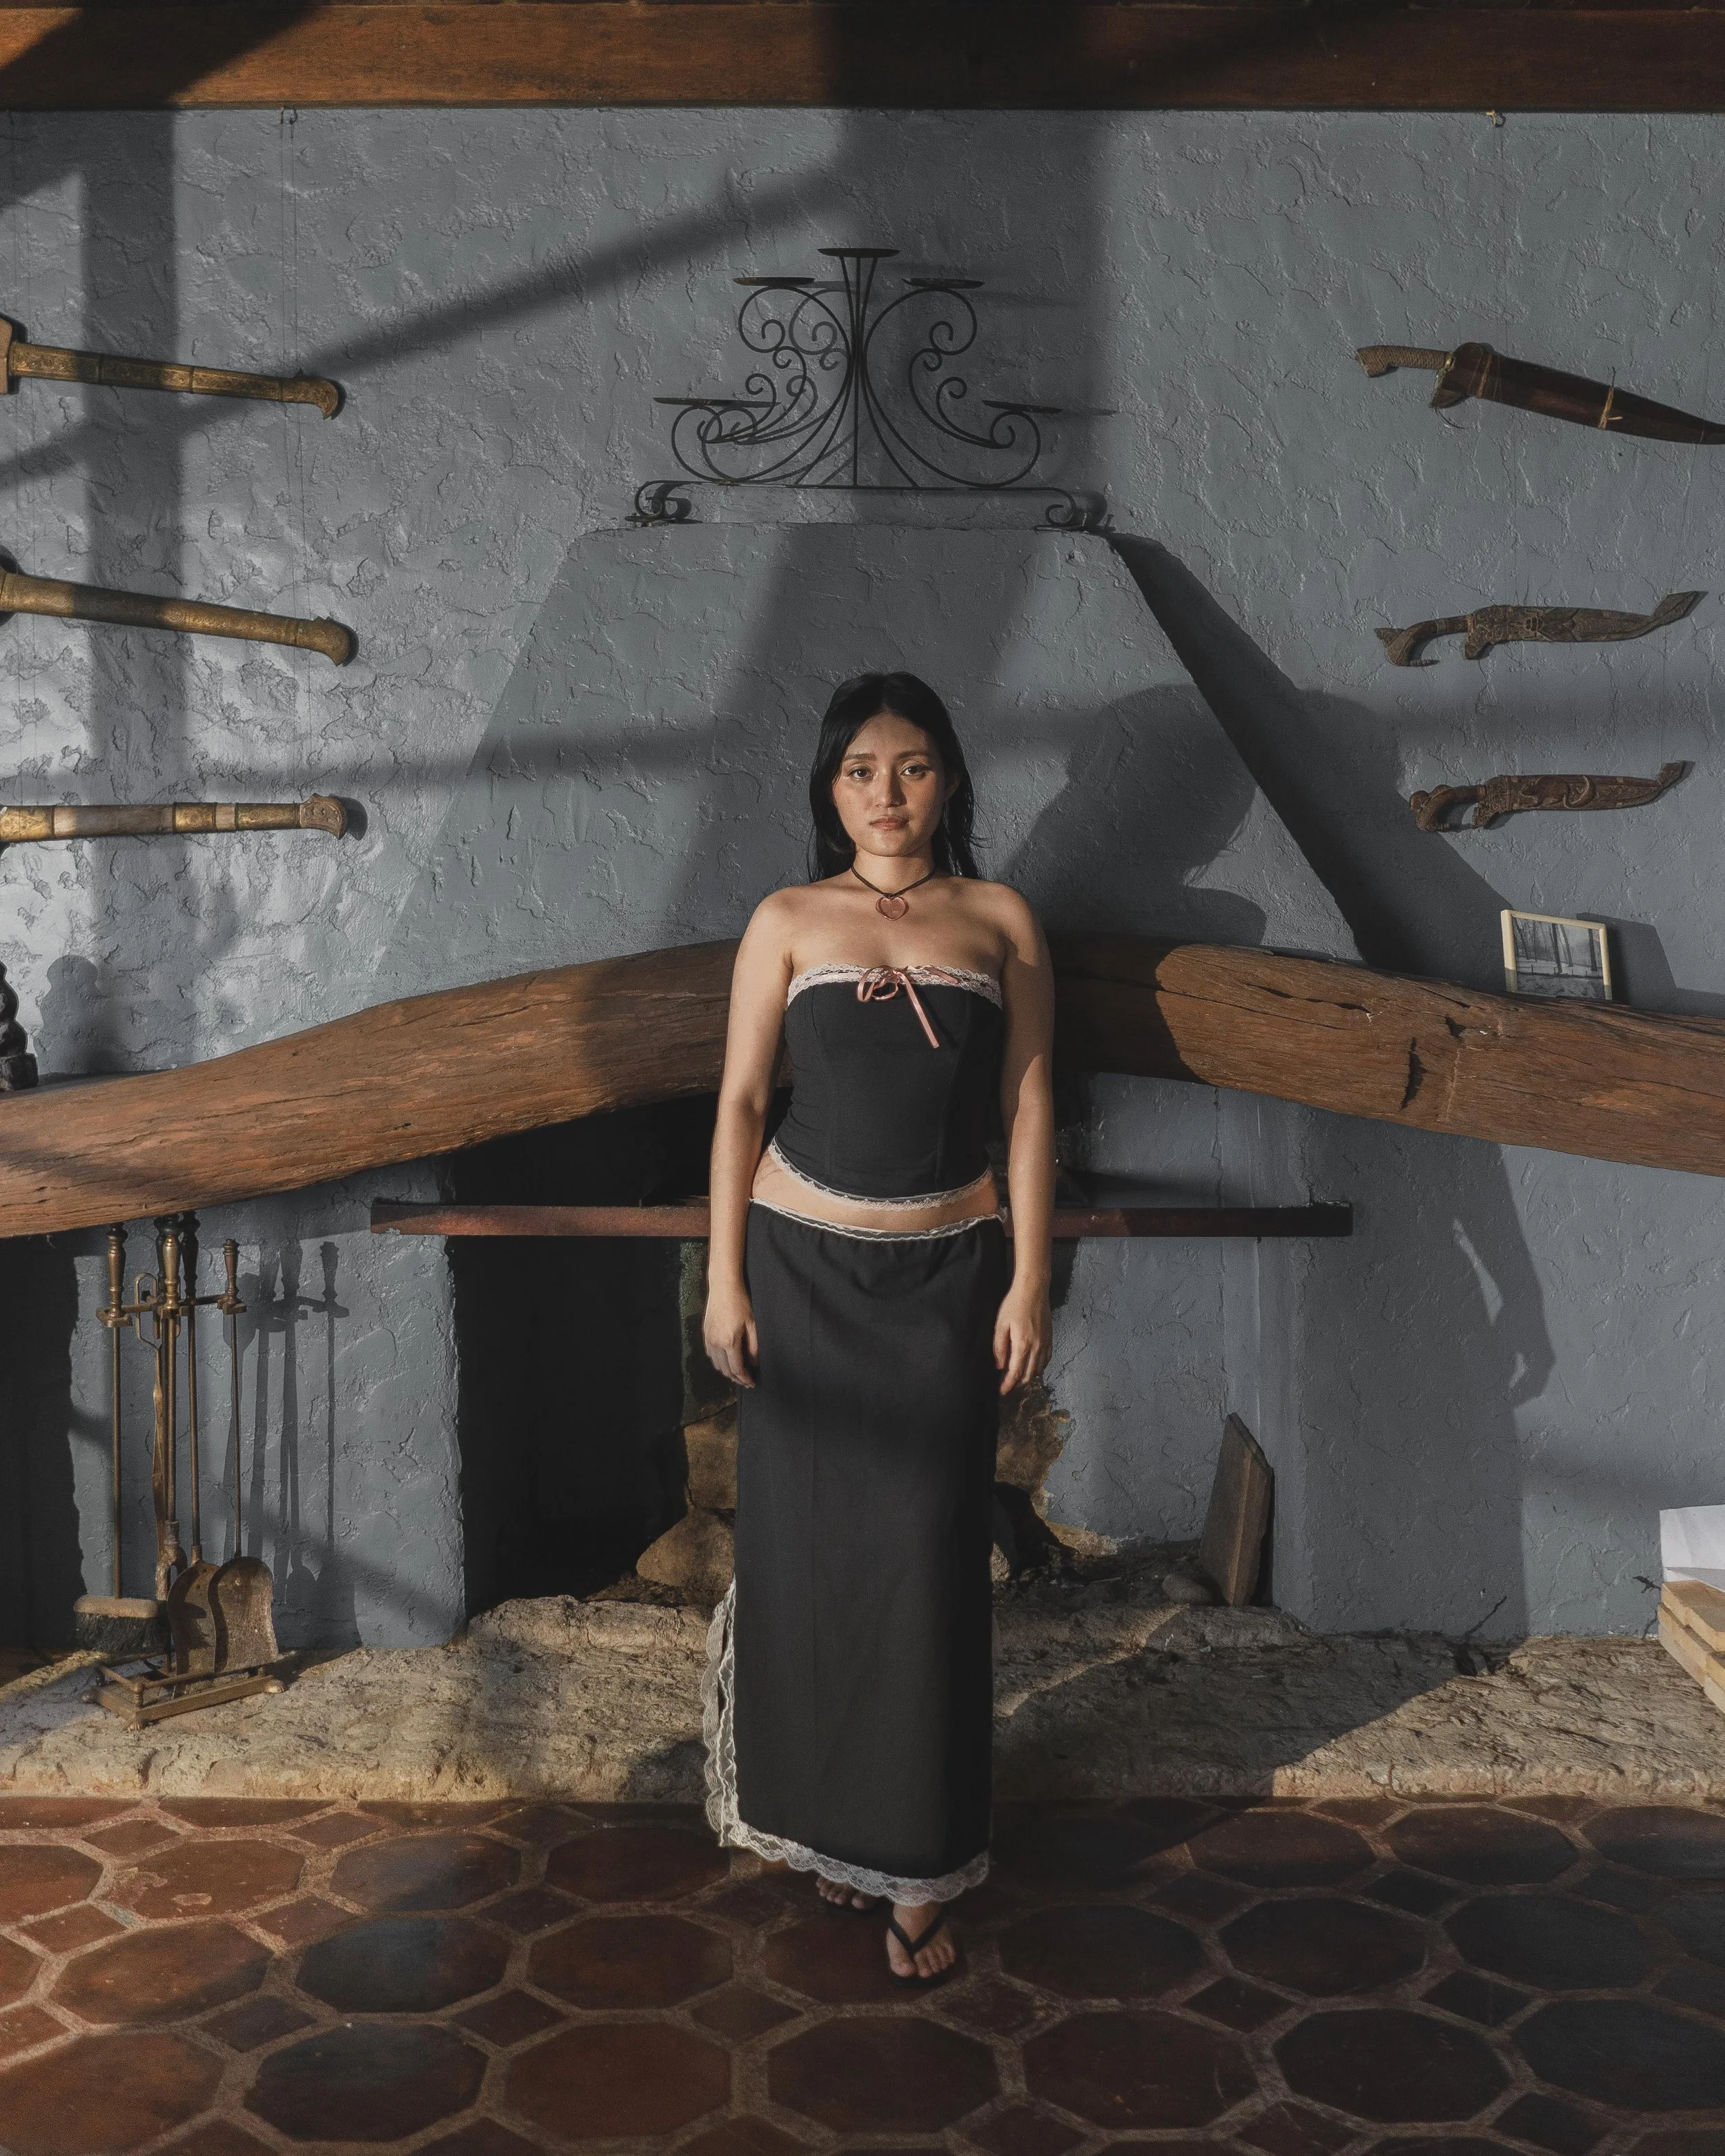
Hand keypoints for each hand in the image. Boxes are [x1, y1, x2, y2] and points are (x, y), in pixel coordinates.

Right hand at [704, 1280, 758, 1388]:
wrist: (723, 1286)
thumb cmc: (741, 1303)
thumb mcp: (752, 1324)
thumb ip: (754, 1346)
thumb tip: (754, 1364)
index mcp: (729, 1342)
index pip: (737, 1368)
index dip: (745, 1378)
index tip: (752, 1383)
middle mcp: (716, 1343)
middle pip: (725, 1370)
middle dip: (736, 1378)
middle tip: (747, 1381)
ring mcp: (708, 1339)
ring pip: (716, 1364)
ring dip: (727, 1371)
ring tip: (738, 1372)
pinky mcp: (705, 1333)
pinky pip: (711, 1355)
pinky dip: (719, 1362)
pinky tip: (726, 1359)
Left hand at [993, 1281, 1050, 1395]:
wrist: (1034, 1289)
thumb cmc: (1014, 1304)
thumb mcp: (1000, 1325)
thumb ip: (999, 1347)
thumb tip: (999, 1366)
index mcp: (1023, 1344)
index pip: (1015, 1373)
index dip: (1008, 1385)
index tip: (1002, 1392)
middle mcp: (1037, 1347)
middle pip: (1029, 1375)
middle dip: (1017, 1384)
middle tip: (1007, 1386)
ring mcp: (1045, 1343)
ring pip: (1039, 1369)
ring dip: (1028, 1377)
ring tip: (1017, 1378)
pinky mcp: (1050, 1338)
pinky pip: (1046, 1360)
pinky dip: (1038, 1368)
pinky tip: (1032, 1367)